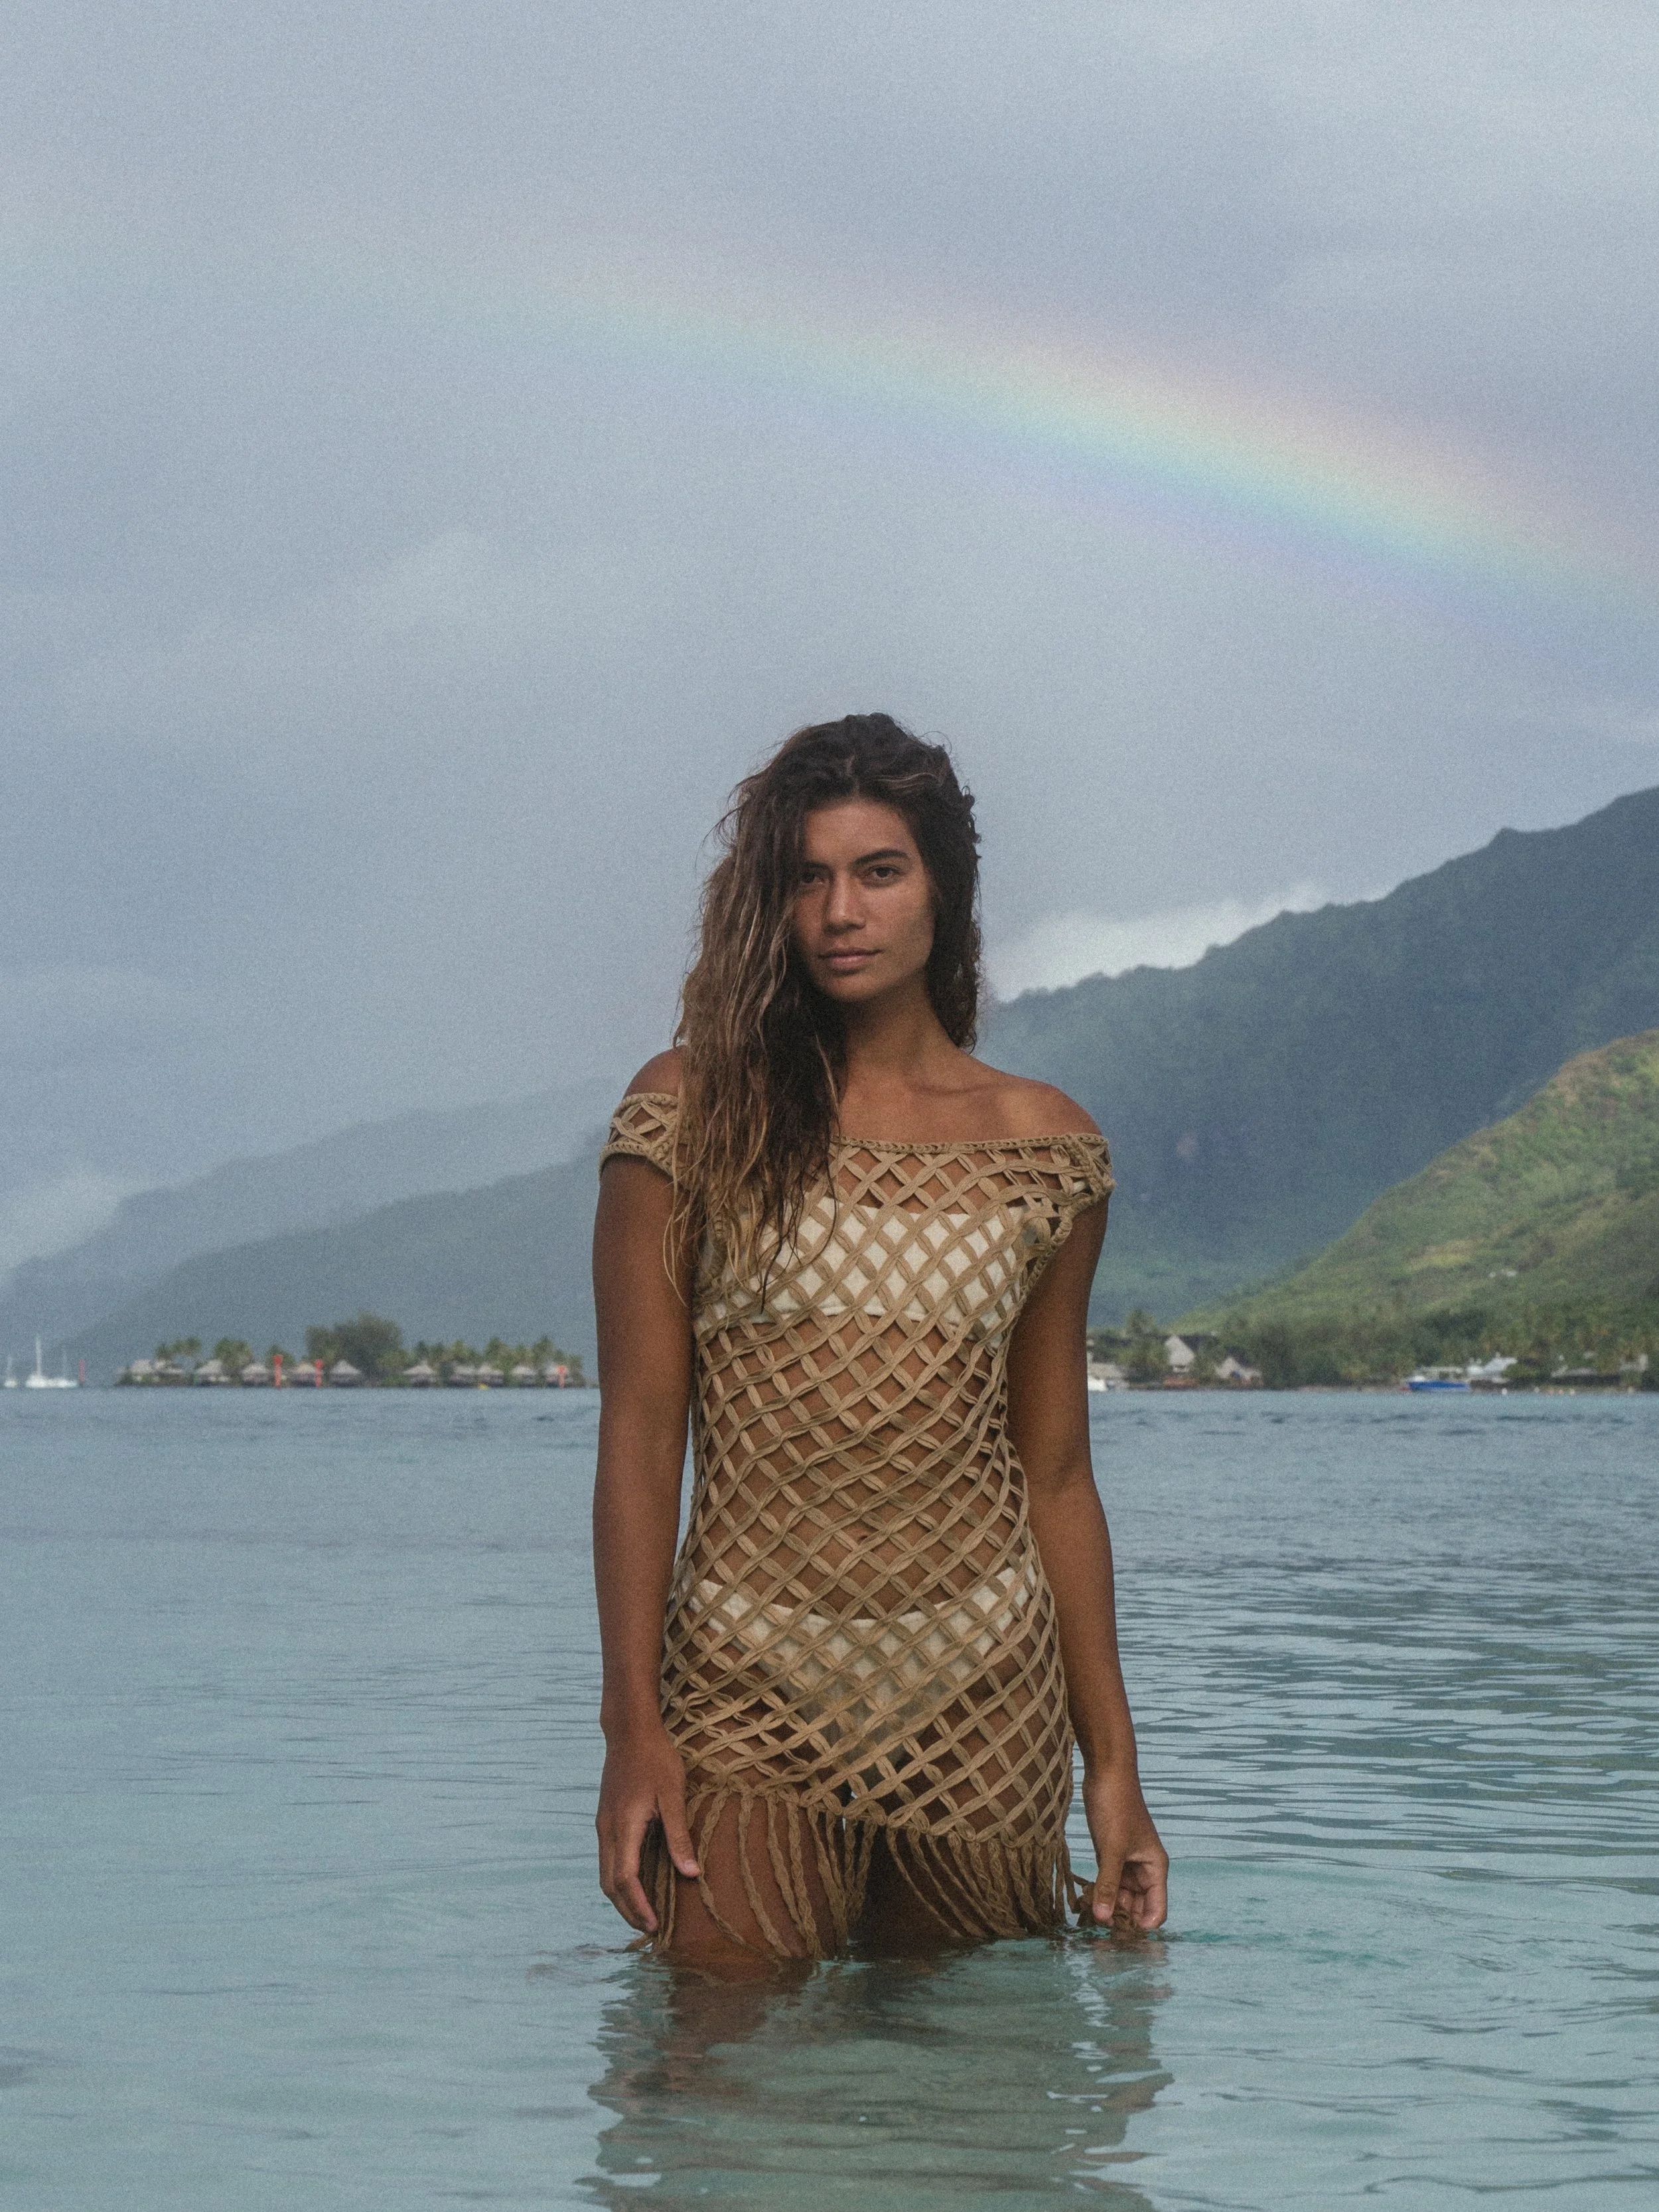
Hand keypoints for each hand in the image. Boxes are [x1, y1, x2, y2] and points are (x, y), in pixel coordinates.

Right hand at [596, 1724, 699, 1934]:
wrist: (629, 1731)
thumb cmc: (656, 1759)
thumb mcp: (674, 1795)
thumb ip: (679, 1835)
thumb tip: (691, 1874)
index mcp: (623, 1827)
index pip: (625, 1879)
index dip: (638, 1906)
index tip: (655, 1926)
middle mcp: (607, 1831)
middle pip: (609, 1884)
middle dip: (628, 1910)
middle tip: (651, 1929)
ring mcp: (603, 1825)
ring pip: (606, 1874)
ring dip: (622, 1898)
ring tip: (645, 1914)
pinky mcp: (606, 1820)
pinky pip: (608, 1860)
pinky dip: (620, 1880)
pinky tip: (638, 1883)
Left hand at [1079, 1765, 1167, 1930]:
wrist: (1107, 1774)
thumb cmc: (1116, 1807)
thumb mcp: (1111, 1849)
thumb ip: (1107, 1885)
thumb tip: (1102, 1919)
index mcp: (1155, 1868)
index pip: (1156, 1911)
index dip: (1141, 1927)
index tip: (1118, 1934)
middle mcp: (1144, 1869)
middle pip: (1138, 1907)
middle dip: (1122, 1919)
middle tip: (1098, 1930)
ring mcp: (1127, 1862)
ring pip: (1121, 1896)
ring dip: (1108, 1906)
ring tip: (1088, 1916)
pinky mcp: (1111, 1854)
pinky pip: (1108, 1882)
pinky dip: (1100, 1892)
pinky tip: (1085, 1901)